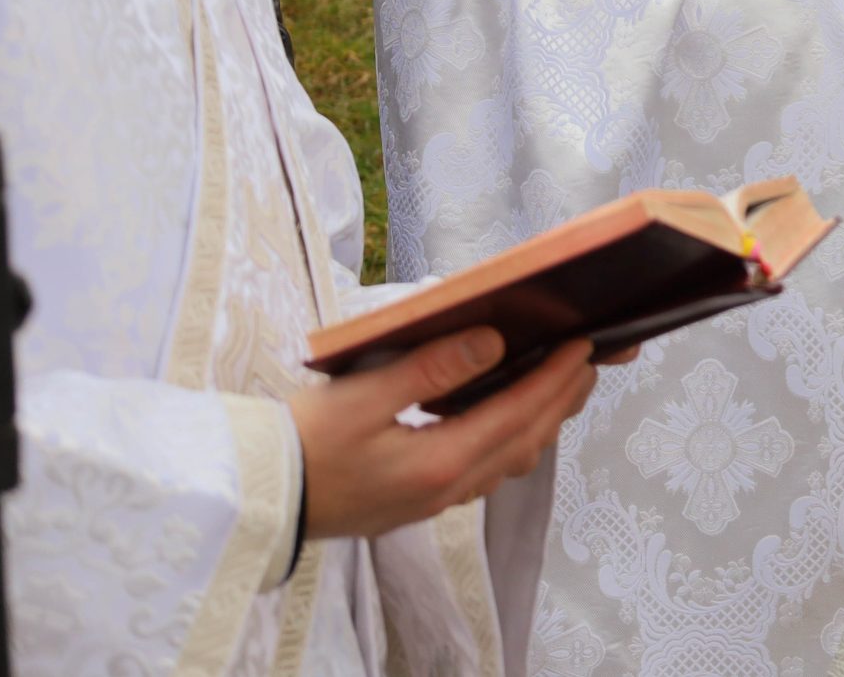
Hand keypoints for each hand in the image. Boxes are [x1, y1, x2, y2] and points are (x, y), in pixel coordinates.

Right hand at [289, 327, 598, 541]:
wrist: (255, 499)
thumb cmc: (299, 443)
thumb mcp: (361, 396)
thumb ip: (431, 368)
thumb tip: (493, 342)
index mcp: (438, 461)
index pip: (517, 413)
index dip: (555, 378)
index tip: (584, 346)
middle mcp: (445, 489)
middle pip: (524, 441)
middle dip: (561, 399)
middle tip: (589, 362)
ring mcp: (432, 501)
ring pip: (508, 462)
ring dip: (540, 423)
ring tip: (558, 386)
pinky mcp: (416, 501)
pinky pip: (483, 472)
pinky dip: (509, 441)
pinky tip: (504, 419)